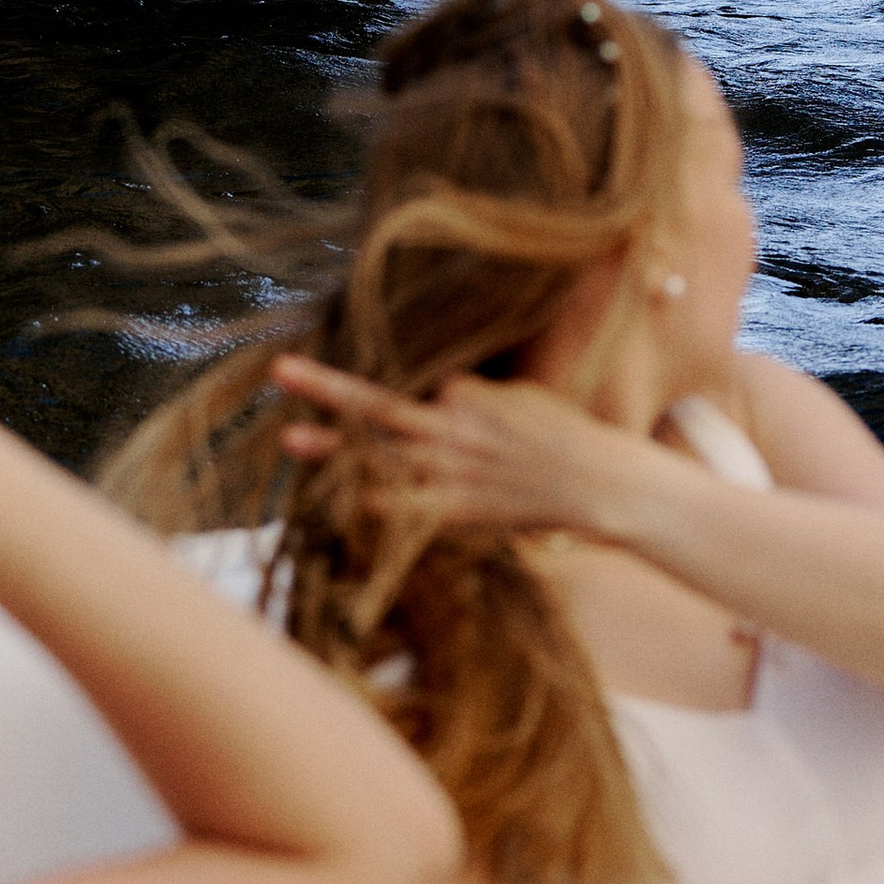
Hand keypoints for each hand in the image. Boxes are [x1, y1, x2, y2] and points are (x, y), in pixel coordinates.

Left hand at [270, 353, 653, 545]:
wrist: (602, 483)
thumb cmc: (565, 434)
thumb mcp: (520, 394)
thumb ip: (475, 394)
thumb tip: (446, 392)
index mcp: (469, 392)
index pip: (413, 380)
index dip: (395, 386)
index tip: (382, 384)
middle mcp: (453, 429)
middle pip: (379, 405)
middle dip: (327, 388)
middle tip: (281, 371)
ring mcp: (452, 472)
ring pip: (379, 457)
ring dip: (332, 450)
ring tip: (291, 439)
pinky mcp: (457, 512)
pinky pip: (401, 509)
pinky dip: (368, 504)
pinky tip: (333, 503)